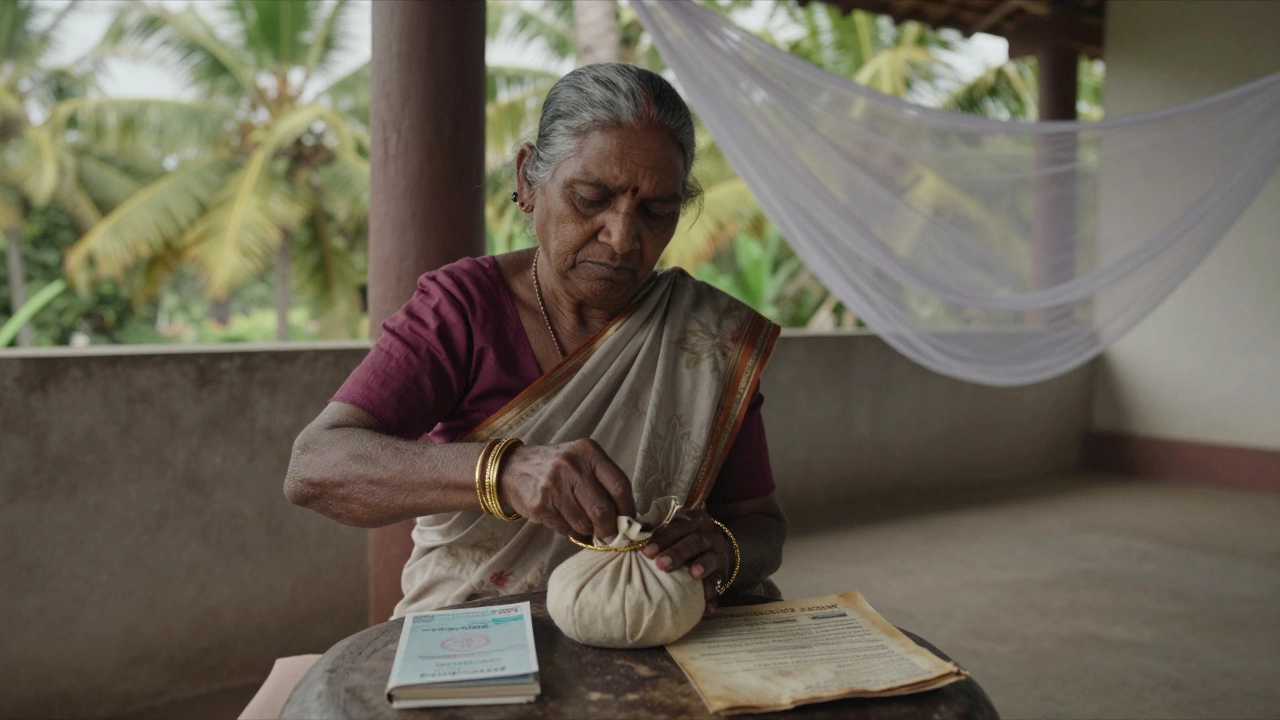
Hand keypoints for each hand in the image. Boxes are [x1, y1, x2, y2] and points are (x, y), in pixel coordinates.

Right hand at [496, 438, 636, 542]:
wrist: (513, 468)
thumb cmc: (557, 467)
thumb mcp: (582, 461)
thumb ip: (604, 482)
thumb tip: (626, 519)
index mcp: (588, 452)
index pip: (620, 486)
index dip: (628, 510)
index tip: (629, 523)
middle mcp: (572, 466)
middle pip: (603, 510)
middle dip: (610, 529)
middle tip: (610, 536)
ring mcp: (554, 486)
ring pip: (585, 524)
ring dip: (589, 531)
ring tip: (584, 524)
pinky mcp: (540, 505)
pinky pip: (566, 529)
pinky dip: (572, 532)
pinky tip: (567, 521)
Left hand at [641, 509, 729, 616]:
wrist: (712, 543)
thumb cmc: (683, 536)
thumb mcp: (674, 528)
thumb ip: (657, 533)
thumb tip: (629, 541)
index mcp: (695, 520)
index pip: (678, 527)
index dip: (662, 539)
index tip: (646, 552)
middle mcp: (710, 535)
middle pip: (694, 542)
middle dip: (678, 553)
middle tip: (661, 565)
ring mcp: (719, 555)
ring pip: (711, 560)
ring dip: (702, 567)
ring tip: (692, 575)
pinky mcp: (723, 575)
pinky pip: (719, 586)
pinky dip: (712, 597)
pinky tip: (705, 606)